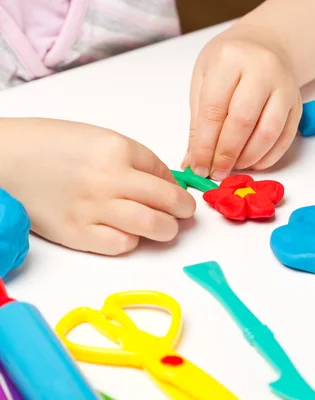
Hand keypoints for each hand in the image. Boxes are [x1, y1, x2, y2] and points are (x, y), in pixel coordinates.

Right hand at [0, 118, 195, 254]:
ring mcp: (94, 208)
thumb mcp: (96, 138)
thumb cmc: (48, 145)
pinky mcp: (77, 233)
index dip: (177, 187)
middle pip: (167, 201)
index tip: (180, 195)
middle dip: (183, 210)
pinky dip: (132, 241)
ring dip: (167, 229)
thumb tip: (164, 183)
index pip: (165, 173)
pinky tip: (129, 234)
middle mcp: (110, 178)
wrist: (2, 160)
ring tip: (165, 228)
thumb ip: (131, 160)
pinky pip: (121, 244)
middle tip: (183, 214)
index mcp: (117, 148)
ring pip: (152, 226)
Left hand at [183, 24, 302, 180]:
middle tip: (215, 173)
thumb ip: (198, 121)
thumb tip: (193, 161)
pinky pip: (285, 138)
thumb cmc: (229, 63)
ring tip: (232, 167)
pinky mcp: (298, 104)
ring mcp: (285, 87)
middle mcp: (262, 70)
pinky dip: (268, 157)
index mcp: (230, 59)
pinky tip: (252, 163)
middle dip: (226, 154)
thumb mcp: (204, 79)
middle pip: (243, 121)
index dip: (205, 144)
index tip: (197, 166)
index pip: (215, 109)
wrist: (265, 45)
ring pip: (268, 132)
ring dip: (248, 158)